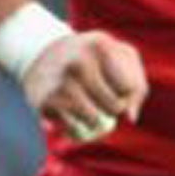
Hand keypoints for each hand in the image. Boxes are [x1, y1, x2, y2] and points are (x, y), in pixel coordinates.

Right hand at [22, 30, 147, 142]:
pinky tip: (70, 116)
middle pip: (114, 107)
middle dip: (111, 109)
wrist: (38, 53)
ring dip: (95, 122)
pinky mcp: (45, 102)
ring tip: (86, 108)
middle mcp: (79, 61)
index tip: (117, 90)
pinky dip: (77, 130)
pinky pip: (74, 130)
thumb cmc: (89, 58)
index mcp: (101, 45)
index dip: (128, 96)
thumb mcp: (116, 56)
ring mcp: (61, 82)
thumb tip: (131, 119)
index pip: (129, 87)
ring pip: (95, 121)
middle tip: (100, 99)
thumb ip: (136, 85)